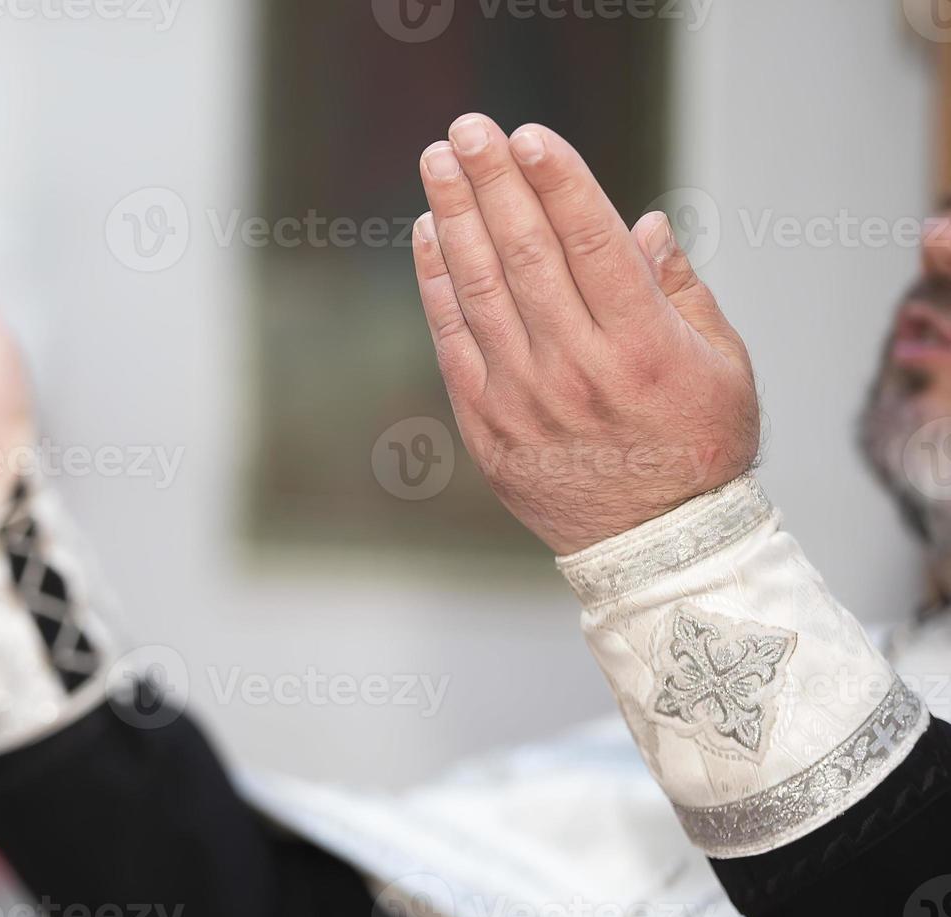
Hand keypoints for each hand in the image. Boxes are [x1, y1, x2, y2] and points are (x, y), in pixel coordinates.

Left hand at [412, 115, 758, 554]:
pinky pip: (452, 339)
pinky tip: (430, 235)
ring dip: (455, 218)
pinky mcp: (486, 424)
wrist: (657, 547)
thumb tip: (642, 223)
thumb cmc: (699, 450)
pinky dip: (437, 284)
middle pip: (526, 255)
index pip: (591, 243)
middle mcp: (578, 368)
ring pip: (480, 290)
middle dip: (493, 183)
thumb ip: (681, 290)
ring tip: (439, 164)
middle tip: (467, 130)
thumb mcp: (725, 366)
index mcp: (644, 347)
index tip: (528, 136)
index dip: (556, 182)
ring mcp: (524, 398)